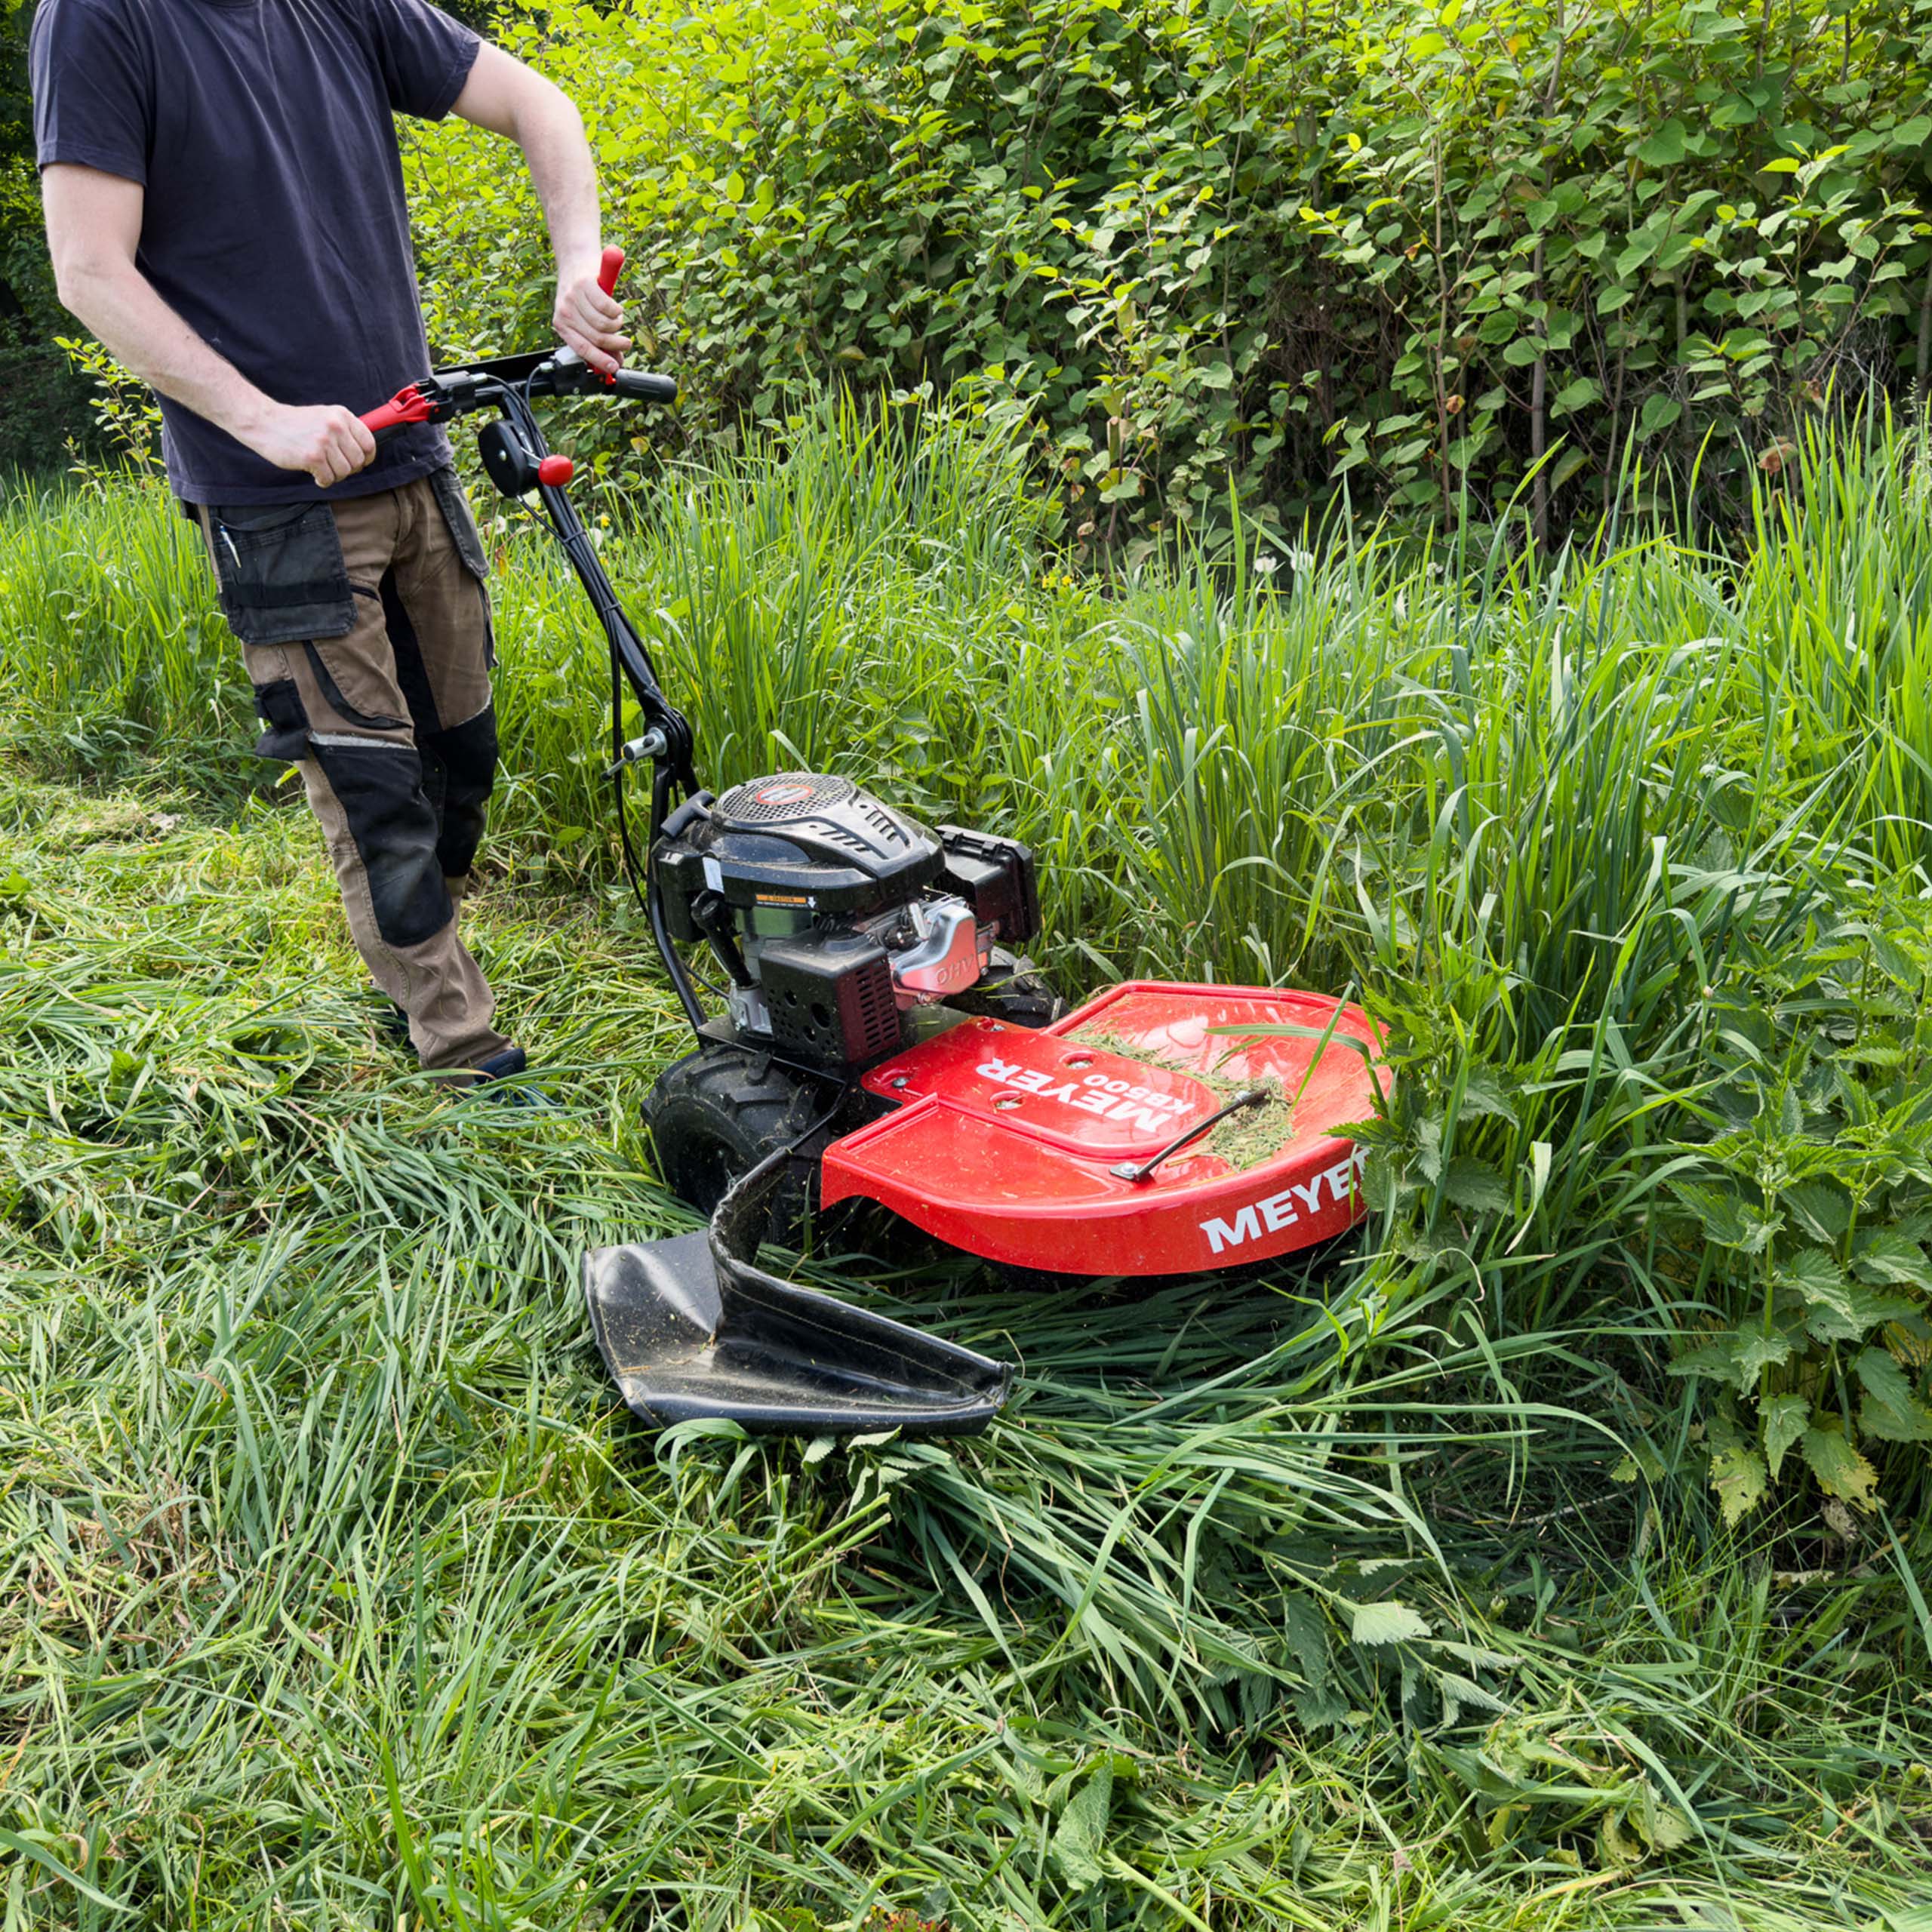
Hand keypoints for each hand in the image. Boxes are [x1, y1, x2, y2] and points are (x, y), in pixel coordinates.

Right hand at [244, 402, 377, 487]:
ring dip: (334, 475)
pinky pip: (329, 479)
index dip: (366, 458)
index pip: (369, 443)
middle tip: (333, 467)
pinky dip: (323, 481)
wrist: (264, 422)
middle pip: (358, 461)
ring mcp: (324, 441)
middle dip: (348, 469)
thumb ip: (345, 431)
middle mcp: (336, 426)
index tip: (358, 463)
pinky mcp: (313, 457)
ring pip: (345, 472)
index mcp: (342, 415)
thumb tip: (365, 454)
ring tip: (322, 468)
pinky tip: (314, 474)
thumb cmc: (295, 423)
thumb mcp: (324, 417)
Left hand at [553, 258, 629, 375]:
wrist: (576, 260)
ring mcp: (573, 298)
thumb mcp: (584, 317)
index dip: (600, 361)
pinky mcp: (585, 284)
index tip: (614, 368)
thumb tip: (615, 360)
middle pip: (596, 338)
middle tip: (626, 343)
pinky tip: (616, 307)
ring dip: (617, 324)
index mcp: (562, 325)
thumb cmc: (582, 291)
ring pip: (603, 324)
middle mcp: (565, 312)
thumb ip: (597, 338)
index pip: (582, 349)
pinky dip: (617, 310)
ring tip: (617, 319)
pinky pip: (607, 307)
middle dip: (616, 344)